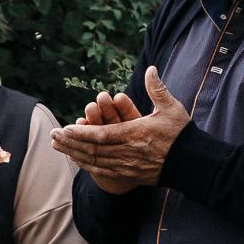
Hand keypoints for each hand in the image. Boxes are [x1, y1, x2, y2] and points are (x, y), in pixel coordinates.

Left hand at [53, 67, 189, 195]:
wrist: (190, 163)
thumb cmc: (180, 134)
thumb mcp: (170, 108)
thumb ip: (157, 89)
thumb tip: (150, 68)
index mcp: (135, 134)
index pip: (102, 135)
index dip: (82, 133)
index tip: (65, 128)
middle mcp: (127, 152)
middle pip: (92, 149)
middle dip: (70, 143)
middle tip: (53, 135)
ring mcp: (125, 166)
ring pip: (93, 161)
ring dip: (73, 153)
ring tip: (57, 145)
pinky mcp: (127, 175)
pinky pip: (100, 170)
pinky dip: (85, 164)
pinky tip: (74, 158)